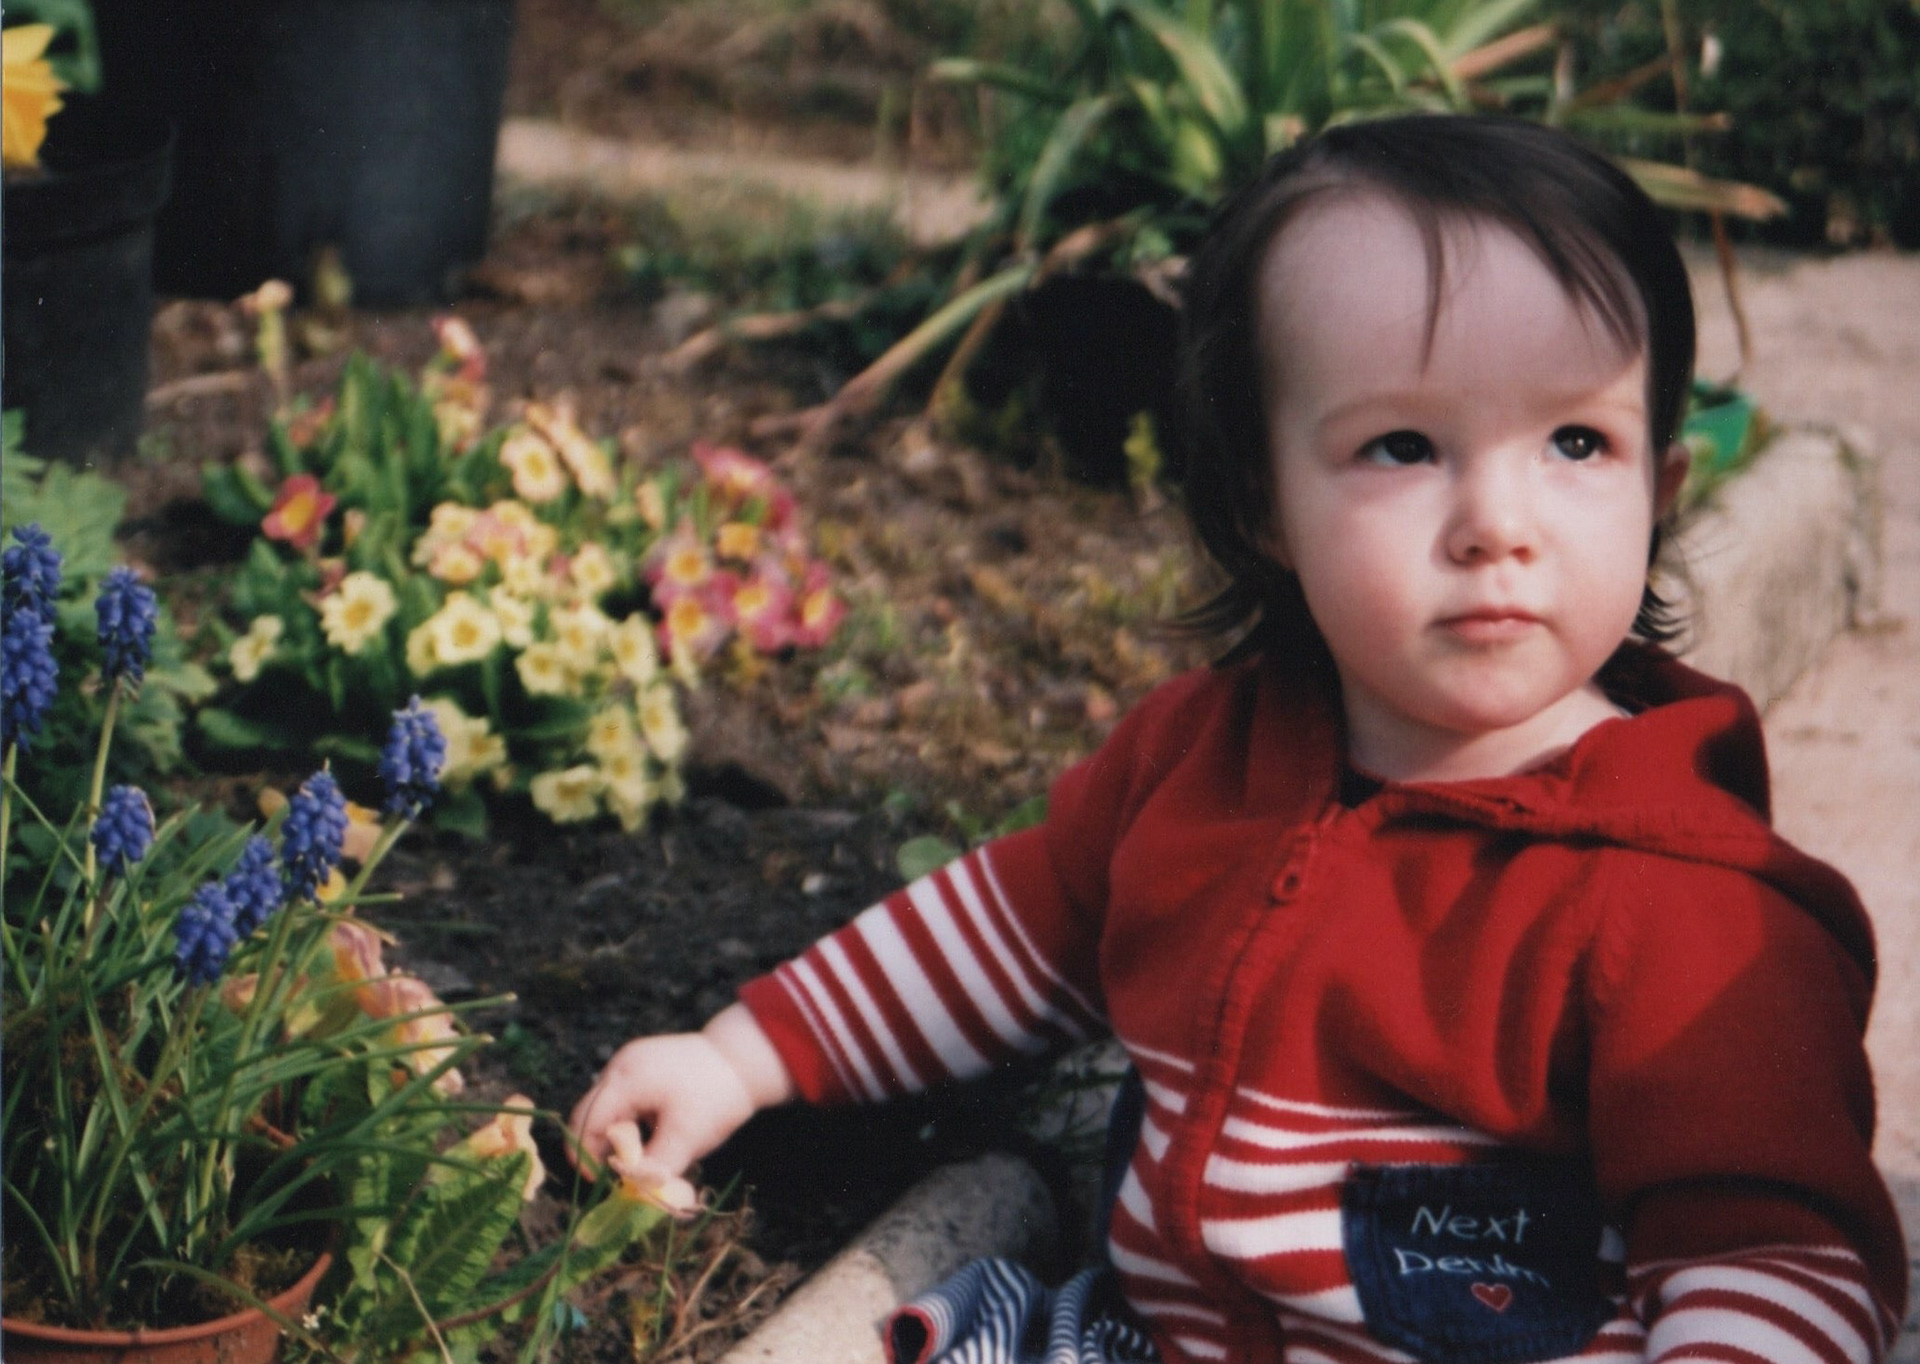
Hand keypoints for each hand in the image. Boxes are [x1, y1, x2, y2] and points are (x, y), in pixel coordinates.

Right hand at [567, 1003, 794, 1180]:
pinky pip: (625, 1097)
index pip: (586, 1122)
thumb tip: (631, 1196)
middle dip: (601, 1147)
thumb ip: (654, 1169)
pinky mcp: (644, 1064)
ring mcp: (632, 1061)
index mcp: (626, 1079)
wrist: (745, 1059)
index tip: (602, 1181)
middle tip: (624, 1172)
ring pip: (608, 1107)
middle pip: (591, 1113)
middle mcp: (622, 1065)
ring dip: (620, 1134)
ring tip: (648, 1151)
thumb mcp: (686, 1139)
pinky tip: (658, 1131)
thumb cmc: (717, 1097)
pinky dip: (633, 1119)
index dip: (587, 1156)